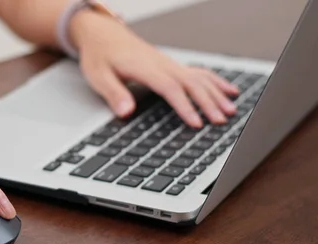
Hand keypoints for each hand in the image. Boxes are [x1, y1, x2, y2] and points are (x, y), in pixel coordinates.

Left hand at [69, 11, 239, 127]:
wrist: (102, 34)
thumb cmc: (99, 56)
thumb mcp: (98, 76)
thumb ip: (113, 93)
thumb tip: (125, 111)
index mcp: (145, 67)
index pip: (169, 88)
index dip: (184, 106)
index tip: (196, 123)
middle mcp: (161, 64)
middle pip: (190, 83)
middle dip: (207, 103)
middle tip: (220, 121)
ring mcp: (168, 64)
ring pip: (198, 78)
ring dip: (216, 94)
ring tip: (231, 111)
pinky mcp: (170, 65)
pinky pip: (198, 72)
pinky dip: (215, 82)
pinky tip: (229, 91)